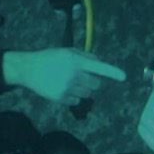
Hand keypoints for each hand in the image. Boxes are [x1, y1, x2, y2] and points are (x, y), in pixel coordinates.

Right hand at [2, 48, 125, 108]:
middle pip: (96, 84)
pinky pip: (76, 101)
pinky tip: (64, 90)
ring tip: (71, 83)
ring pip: (87, 94)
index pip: (99, 67)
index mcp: (77, 61)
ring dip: (84, 90)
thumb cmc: (49, 58)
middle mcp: (74, 74)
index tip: (124, 77)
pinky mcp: (62, 97)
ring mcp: (68, 87)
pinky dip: (74, 97)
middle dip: (94, 83)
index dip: (113, 72)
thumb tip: (98, 62)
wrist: (29, 69)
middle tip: (85, 79)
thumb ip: (84, 56)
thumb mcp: (66, 51)